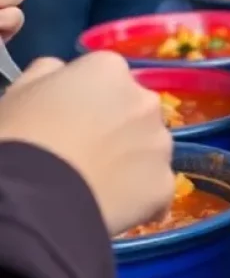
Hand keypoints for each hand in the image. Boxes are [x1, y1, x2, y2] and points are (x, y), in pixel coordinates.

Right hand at [0, 54, 173, 235]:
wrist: (32, 200)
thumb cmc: (18, 139)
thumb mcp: (17, 93)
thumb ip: (47, 74)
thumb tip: (60, 71)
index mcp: (108, 70)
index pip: (105, 76)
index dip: (85, 100)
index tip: (66, 120)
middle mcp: (145, 100)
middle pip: (134, 110)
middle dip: (116, 127)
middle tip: (84, 153)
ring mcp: (160, 142)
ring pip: (149, 148)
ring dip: (132, 160)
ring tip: (96, 184)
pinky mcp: (164, 184)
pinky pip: (154, 188)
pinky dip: (139, 198)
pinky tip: (110, 207)